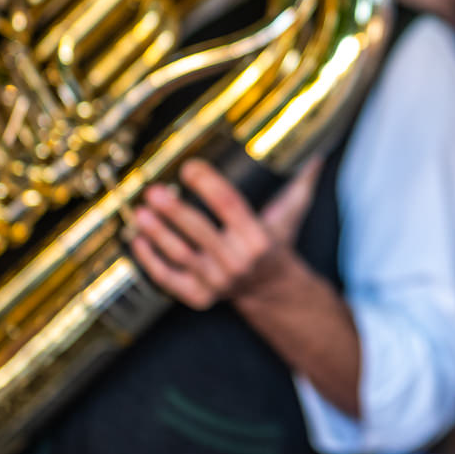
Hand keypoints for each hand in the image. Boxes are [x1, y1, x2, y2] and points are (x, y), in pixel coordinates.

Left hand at [127, 156, 320, 309]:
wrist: (272, 291)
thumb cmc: (276, 246)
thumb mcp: (290, 216)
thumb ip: (300, 185)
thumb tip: (317, 156)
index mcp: (260, 238)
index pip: (230, 206)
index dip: (208, 184)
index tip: (190, 167)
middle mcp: (238, 261)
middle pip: (201, 232)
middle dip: (175, 212)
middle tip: (154, 191)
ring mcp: (217, 281)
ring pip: (181, 256)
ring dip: (158, 234)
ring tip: (141, 213)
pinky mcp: (200, 296)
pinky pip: (170, 280)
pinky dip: (151, 262)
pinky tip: (137, 241)